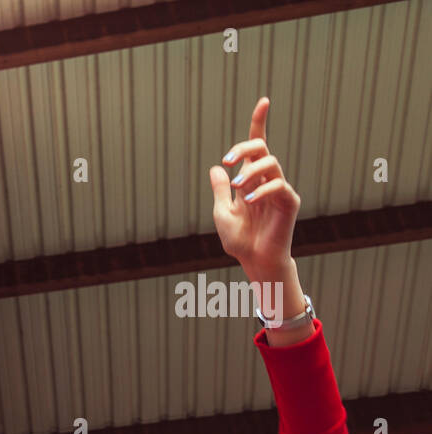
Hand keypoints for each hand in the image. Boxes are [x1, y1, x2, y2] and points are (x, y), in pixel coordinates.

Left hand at [209, 97, 299, 280]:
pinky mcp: (289, 202)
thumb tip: (216, 168)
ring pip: (271, 163)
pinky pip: (279, 186)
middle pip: (261, 148)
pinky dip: (263, 190)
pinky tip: (250, 201)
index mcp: (250, 180)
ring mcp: (279, 189)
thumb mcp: (221, 213)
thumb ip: (220, 190)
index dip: (259, 123)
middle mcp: (266, 180)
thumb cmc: (240, 240)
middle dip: (244, 147)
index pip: (256, 146)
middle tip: (227, 160)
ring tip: (238, 186)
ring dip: (251, 170)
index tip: (264, 101)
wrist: (255, 260)